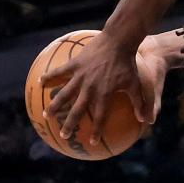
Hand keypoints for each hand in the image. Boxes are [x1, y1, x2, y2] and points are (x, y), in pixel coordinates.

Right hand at [42, 30, 148, 145]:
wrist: (118, 40)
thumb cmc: (128, 63)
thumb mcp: (134, 84)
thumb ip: (138, 102)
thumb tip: (144, 119)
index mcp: (104, 94)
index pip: (100, 117)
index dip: (96, 131)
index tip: (93, 142)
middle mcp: (90, 88)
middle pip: (78, 110)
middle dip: (70, 124)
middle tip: (64, 135)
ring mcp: (81, 75)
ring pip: (65, 93)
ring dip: (55, 105)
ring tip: (47, 115)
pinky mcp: (75, 63)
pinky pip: (59, 72)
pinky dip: (49, 77)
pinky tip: (39, 83)